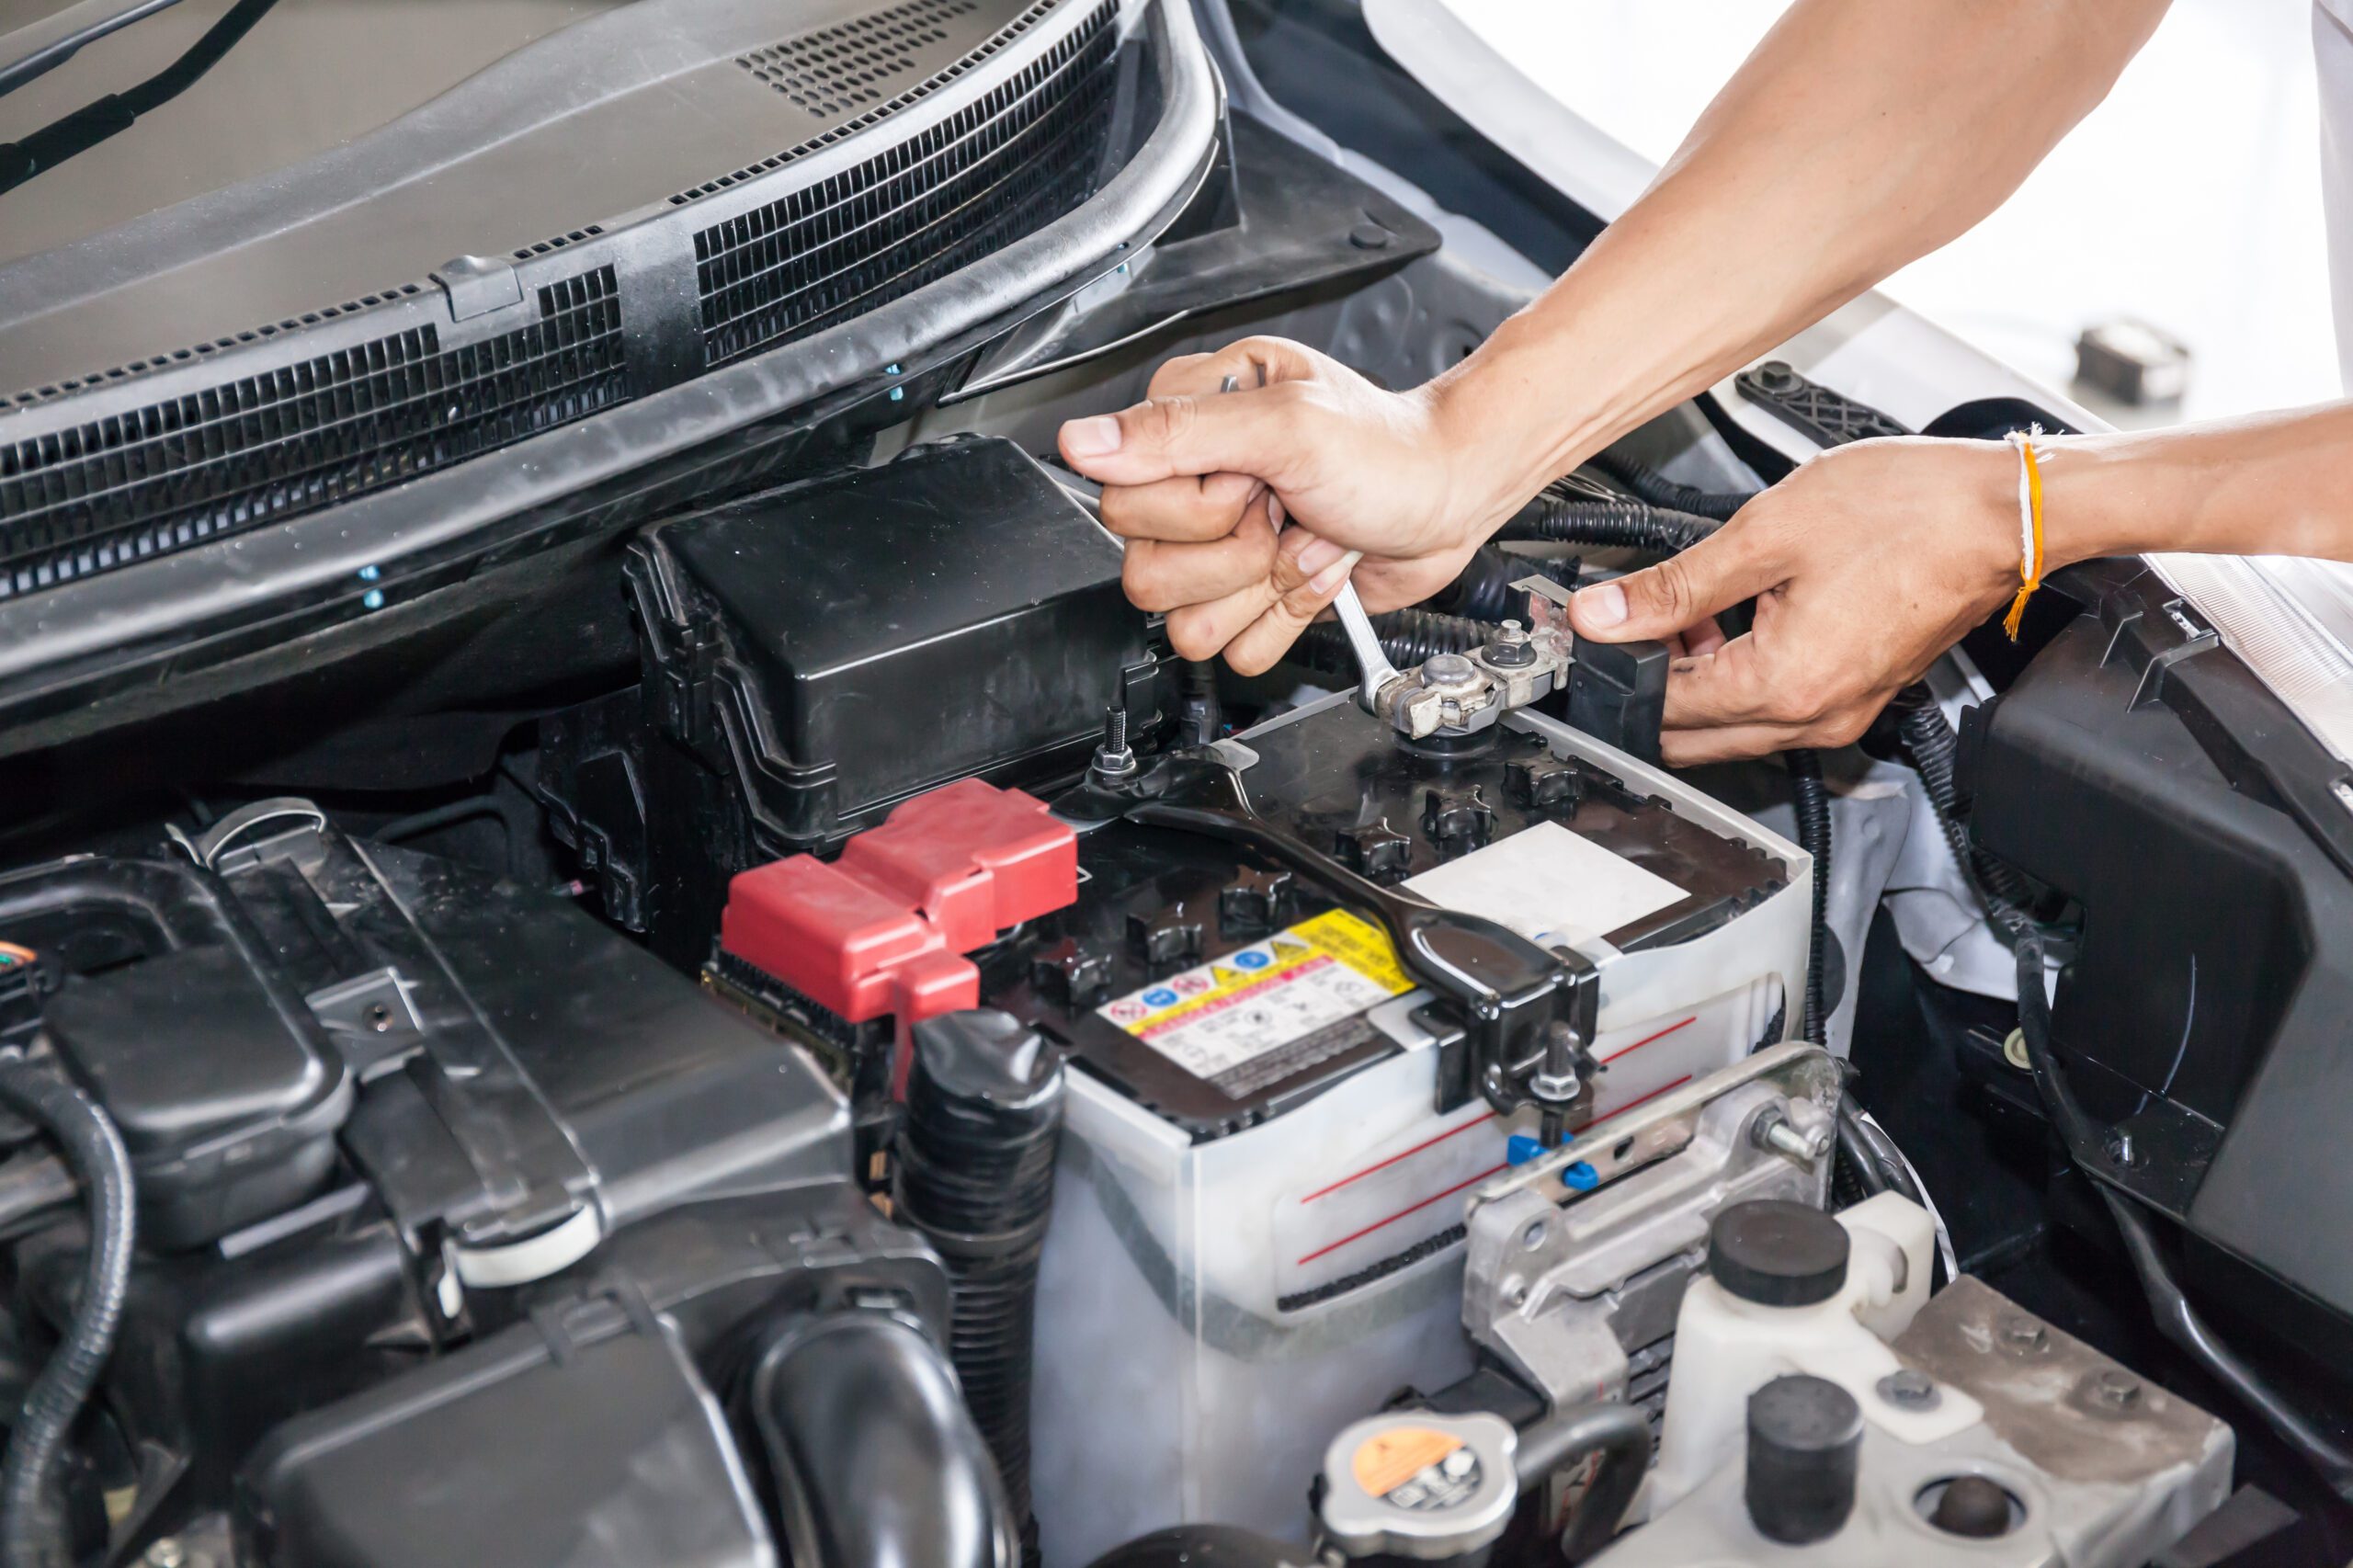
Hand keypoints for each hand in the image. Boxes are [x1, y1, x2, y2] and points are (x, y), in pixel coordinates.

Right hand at [1056, 337, 1506, 673]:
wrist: (1451, 496)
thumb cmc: (1386, 447)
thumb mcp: (1284, 423)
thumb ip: (1177, 432)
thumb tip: (1078, 443)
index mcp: (1187, 425)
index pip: (1122, 501)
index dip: (1194, 508)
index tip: (1253, 482)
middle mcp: (1193, 486)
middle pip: (1146, 570)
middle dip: (1232, 554)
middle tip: (1283, 513)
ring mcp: (1221, 549)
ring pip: (1182, 621)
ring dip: (1259, 589)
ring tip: (1302, 541)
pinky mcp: (1252, 596)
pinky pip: (1231, 649)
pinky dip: (1283, 619)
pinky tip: (1313, 573)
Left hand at [1567, 436, 2023, 763]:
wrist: (2006, 514)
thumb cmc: (1912, 512)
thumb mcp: (1767, 533)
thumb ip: (1673, 585)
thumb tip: (1602, 614)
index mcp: (1781, 685)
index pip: (1659, 705)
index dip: (1616, 663)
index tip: (1594, 626)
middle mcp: (1812, 718)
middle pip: (1688, 733)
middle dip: (1651, 681)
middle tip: (1635, 618)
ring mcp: (1840, 713)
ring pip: (1730, 725)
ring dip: (1697, 678)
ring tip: (1695, 607)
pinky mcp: (1858, 696)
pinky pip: (1776, 706)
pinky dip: (1744, 673)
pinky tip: (1742, 615)